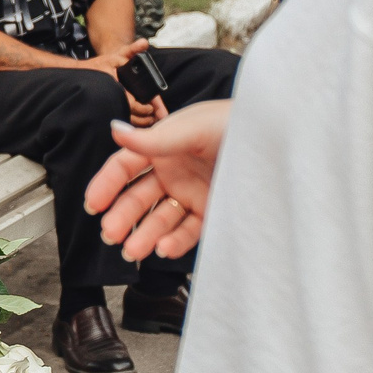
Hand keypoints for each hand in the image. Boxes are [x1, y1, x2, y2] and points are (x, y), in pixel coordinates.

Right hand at [82, 38, 160, 122]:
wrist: (80, 74)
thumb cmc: (99, 66)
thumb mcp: (116, 55)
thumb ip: (132, 50)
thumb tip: (144, 43)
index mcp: (114, 87)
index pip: (131, 104)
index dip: (143, 109)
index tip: (151, 109)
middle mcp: (110, 99)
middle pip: (129, 116)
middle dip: (143, 120)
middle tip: (153, 118)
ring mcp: (106, 106)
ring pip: (123, 121)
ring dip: (136, 123)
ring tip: (147, 121)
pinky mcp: (104, 111)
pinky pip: (118, 120)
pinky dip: (128, 123)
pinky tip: (136, 122)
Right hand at [84, 98, 230, 260]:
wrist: (280, 140)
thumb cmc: (237, 123)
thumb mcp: (192, 128)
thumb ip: (153, 137)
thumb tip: (115, 131)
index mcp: (164, 145)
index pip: (125, 165)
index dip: (107, 184)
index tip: (93, 204)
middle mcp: (175, 169)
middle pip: (139, 197)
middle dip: (122, 216)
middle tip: (110, 233)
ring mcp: (193, 192)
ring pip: (160, 218)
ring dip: (144, 234)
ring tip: (133, 250)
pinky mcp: (212, 210)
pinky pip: (188, 231)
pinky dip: (174, 242)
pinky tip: (163, 248)